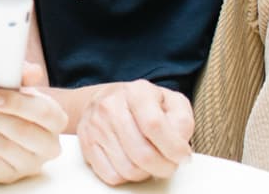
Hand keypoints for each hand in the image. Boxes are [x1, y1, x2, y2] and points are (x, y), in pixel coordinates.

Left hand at [0, 62, 66, 182]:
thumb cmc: (8, 104)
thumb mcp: (16, 86)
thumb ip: (22, 76)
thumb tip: (31, 71)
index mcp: (54, 119)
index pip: (43, 112)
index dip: (16, 103)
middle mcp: (47, 145)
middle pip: (21, 131)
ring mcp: (29, 163)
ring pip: (2, 147)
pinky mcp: (8, 175)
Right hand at [76, 80, 193, 184]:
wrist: (109, 100)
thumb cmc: (145, 105)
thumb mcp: (171, 102)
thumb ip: (182, 121)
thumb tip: (179, 146)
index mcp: (136, 92)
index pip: (155, 125)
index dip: (173, 148)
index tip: (183, 156)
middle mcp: (111, 106)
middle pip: (143, 153)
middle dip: (164, 167)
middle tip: (169, 164)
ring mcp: (96, 125)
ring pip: (128, 169)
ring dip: (146, 172)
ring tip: (150, 160)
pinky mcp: (86, 143)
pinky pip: (111, 175)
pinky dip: (126, 176)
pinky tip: (132, 162)